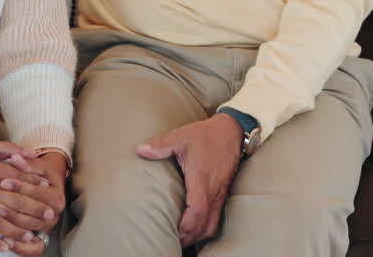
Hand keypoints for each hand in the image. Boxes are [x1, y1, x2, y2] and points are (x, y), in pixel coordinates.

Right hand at [0, 137, 55, 252]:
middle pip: (14, 203)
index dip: (36, 185)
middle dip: (34, 210)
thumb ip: (10, 149)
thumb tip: (32, 154)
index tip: (49, 190)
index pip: (19, 180)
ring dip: (16, 230)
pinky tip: (4, 247)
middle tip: (49, 216)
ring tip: (31, 235)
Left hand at [0, 151, 68, 255]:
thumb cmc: (43, 173)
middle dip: (12, 206)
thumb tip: (15, 157)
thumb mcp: (38, 165)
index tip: (3, 181)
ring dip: (11, 222)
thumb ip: (26, 163)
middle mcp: (55, 213)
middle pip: (32, 213)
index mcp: (56, 197)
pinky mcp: (41, 236)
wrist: (51, 182)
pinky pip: (32, 248)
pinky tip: (4, 239)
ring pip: (28, 228)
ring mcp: (47, 226)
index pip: (36, 193)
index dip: (19, 186)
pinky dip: (19, 246)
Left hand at [137, 114, 241, 246]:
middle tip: (170, 239)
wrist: (231, 131)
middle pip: (204, 225)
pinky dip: (204, 229)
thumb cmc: (205, 135)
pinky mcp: (223, 195)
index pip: (197, 209)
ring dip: (196, 235)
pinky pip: (216, 219)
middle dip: (188, 236)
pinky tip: (193, 230)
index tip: (172, 230)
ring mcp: (219, 194)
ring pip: (211, 225)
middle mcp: (213, 190)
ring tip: (180, 238)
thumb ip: (161, 145)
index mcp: (201, 178)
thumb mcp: (181, 136)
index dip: (186, 224)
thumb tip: (141, 150)